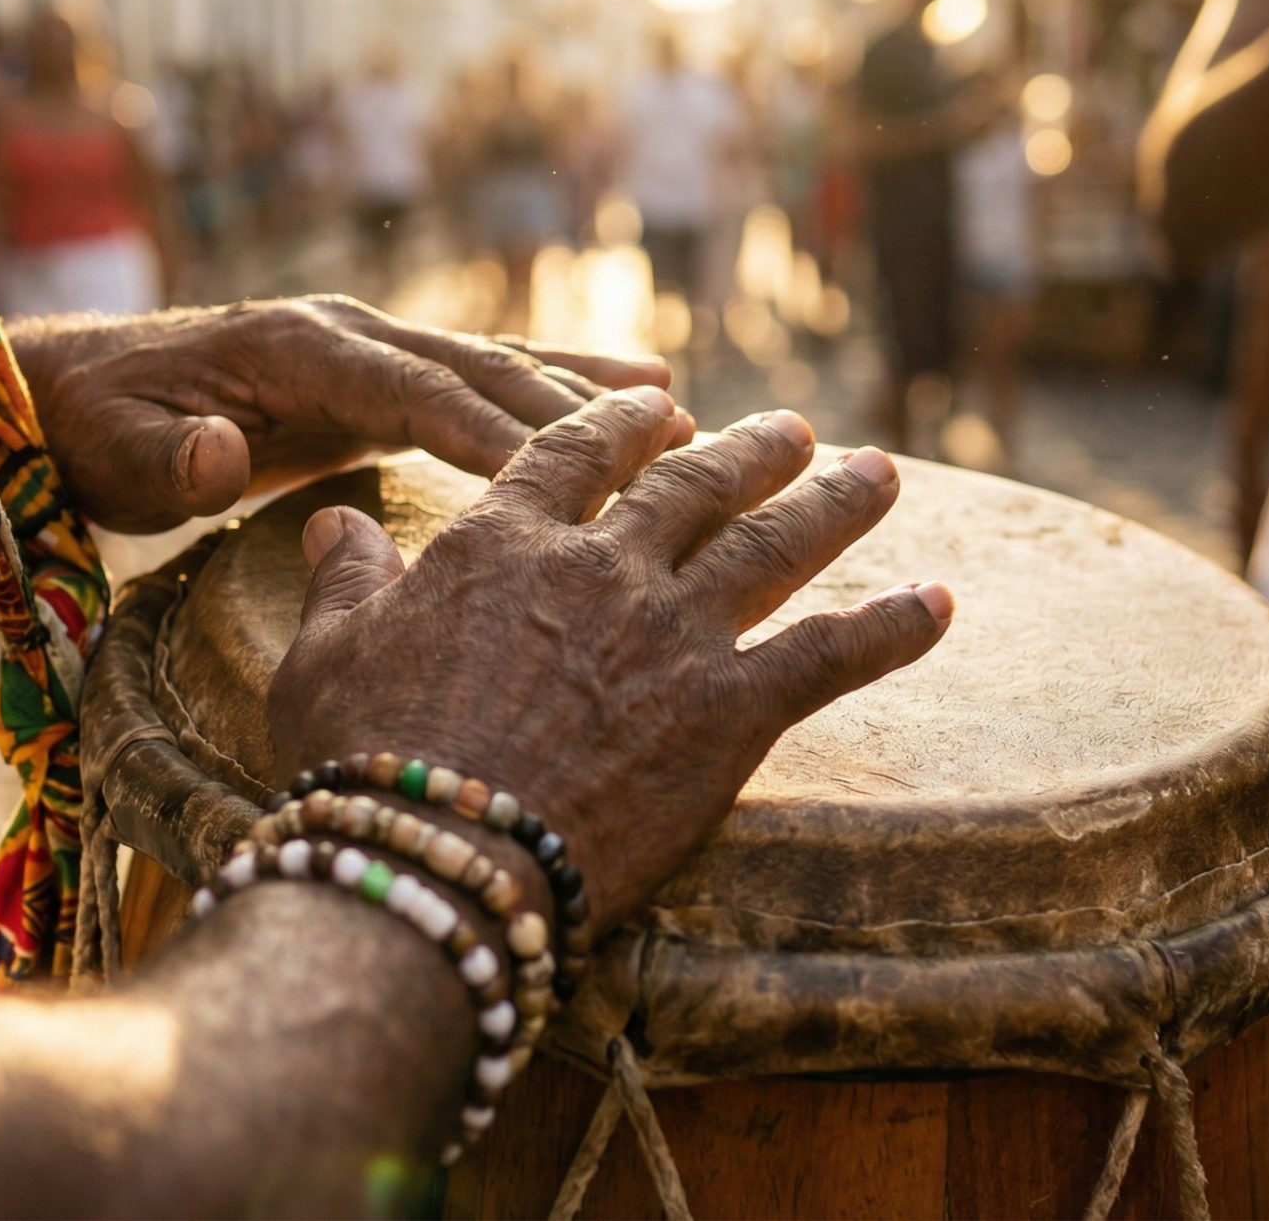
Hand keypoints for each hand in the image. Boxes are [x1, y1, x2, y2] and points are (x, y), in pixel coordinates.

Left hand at [14, 296, 674, 532]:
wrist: (65, 389)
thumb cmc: (89, 429)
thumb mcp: (110, 448)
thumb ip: (164, 455)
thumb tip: (219, 453)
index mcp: (295, 347)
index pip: (413, 390)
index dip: (490, 430)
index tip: (567, 477)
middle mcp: (348, 331)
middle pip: (480, 370)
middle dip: (577, 411)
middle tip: (675, 452)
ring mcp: (370, 346)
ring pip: (498, 367)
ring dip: (590, 395)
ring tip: (691, 420)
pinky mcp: (380, 375)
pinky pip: (484, 380)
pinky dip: (559, 388)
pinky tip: (643, 396)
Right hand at [265, 390, 954, 931]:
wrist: (436, 858)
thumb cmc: (361, 764)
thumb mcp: (326, 657)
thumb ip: (344, 582)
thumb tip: (330, 523)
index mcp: (504, 542)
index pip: (574, 457)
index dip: (620, 429)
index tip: (657, 410)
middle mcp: (603, 568)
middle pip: (695, 485)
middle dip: (751, 450)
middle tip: (796, 428)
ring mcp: (675, 634)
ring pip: (776, 545)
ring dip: (837, 503)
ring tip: (883, 471)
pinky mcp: (731, 711)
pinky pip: (833, 653)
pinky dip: (894, 625)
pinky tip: (942, 601)